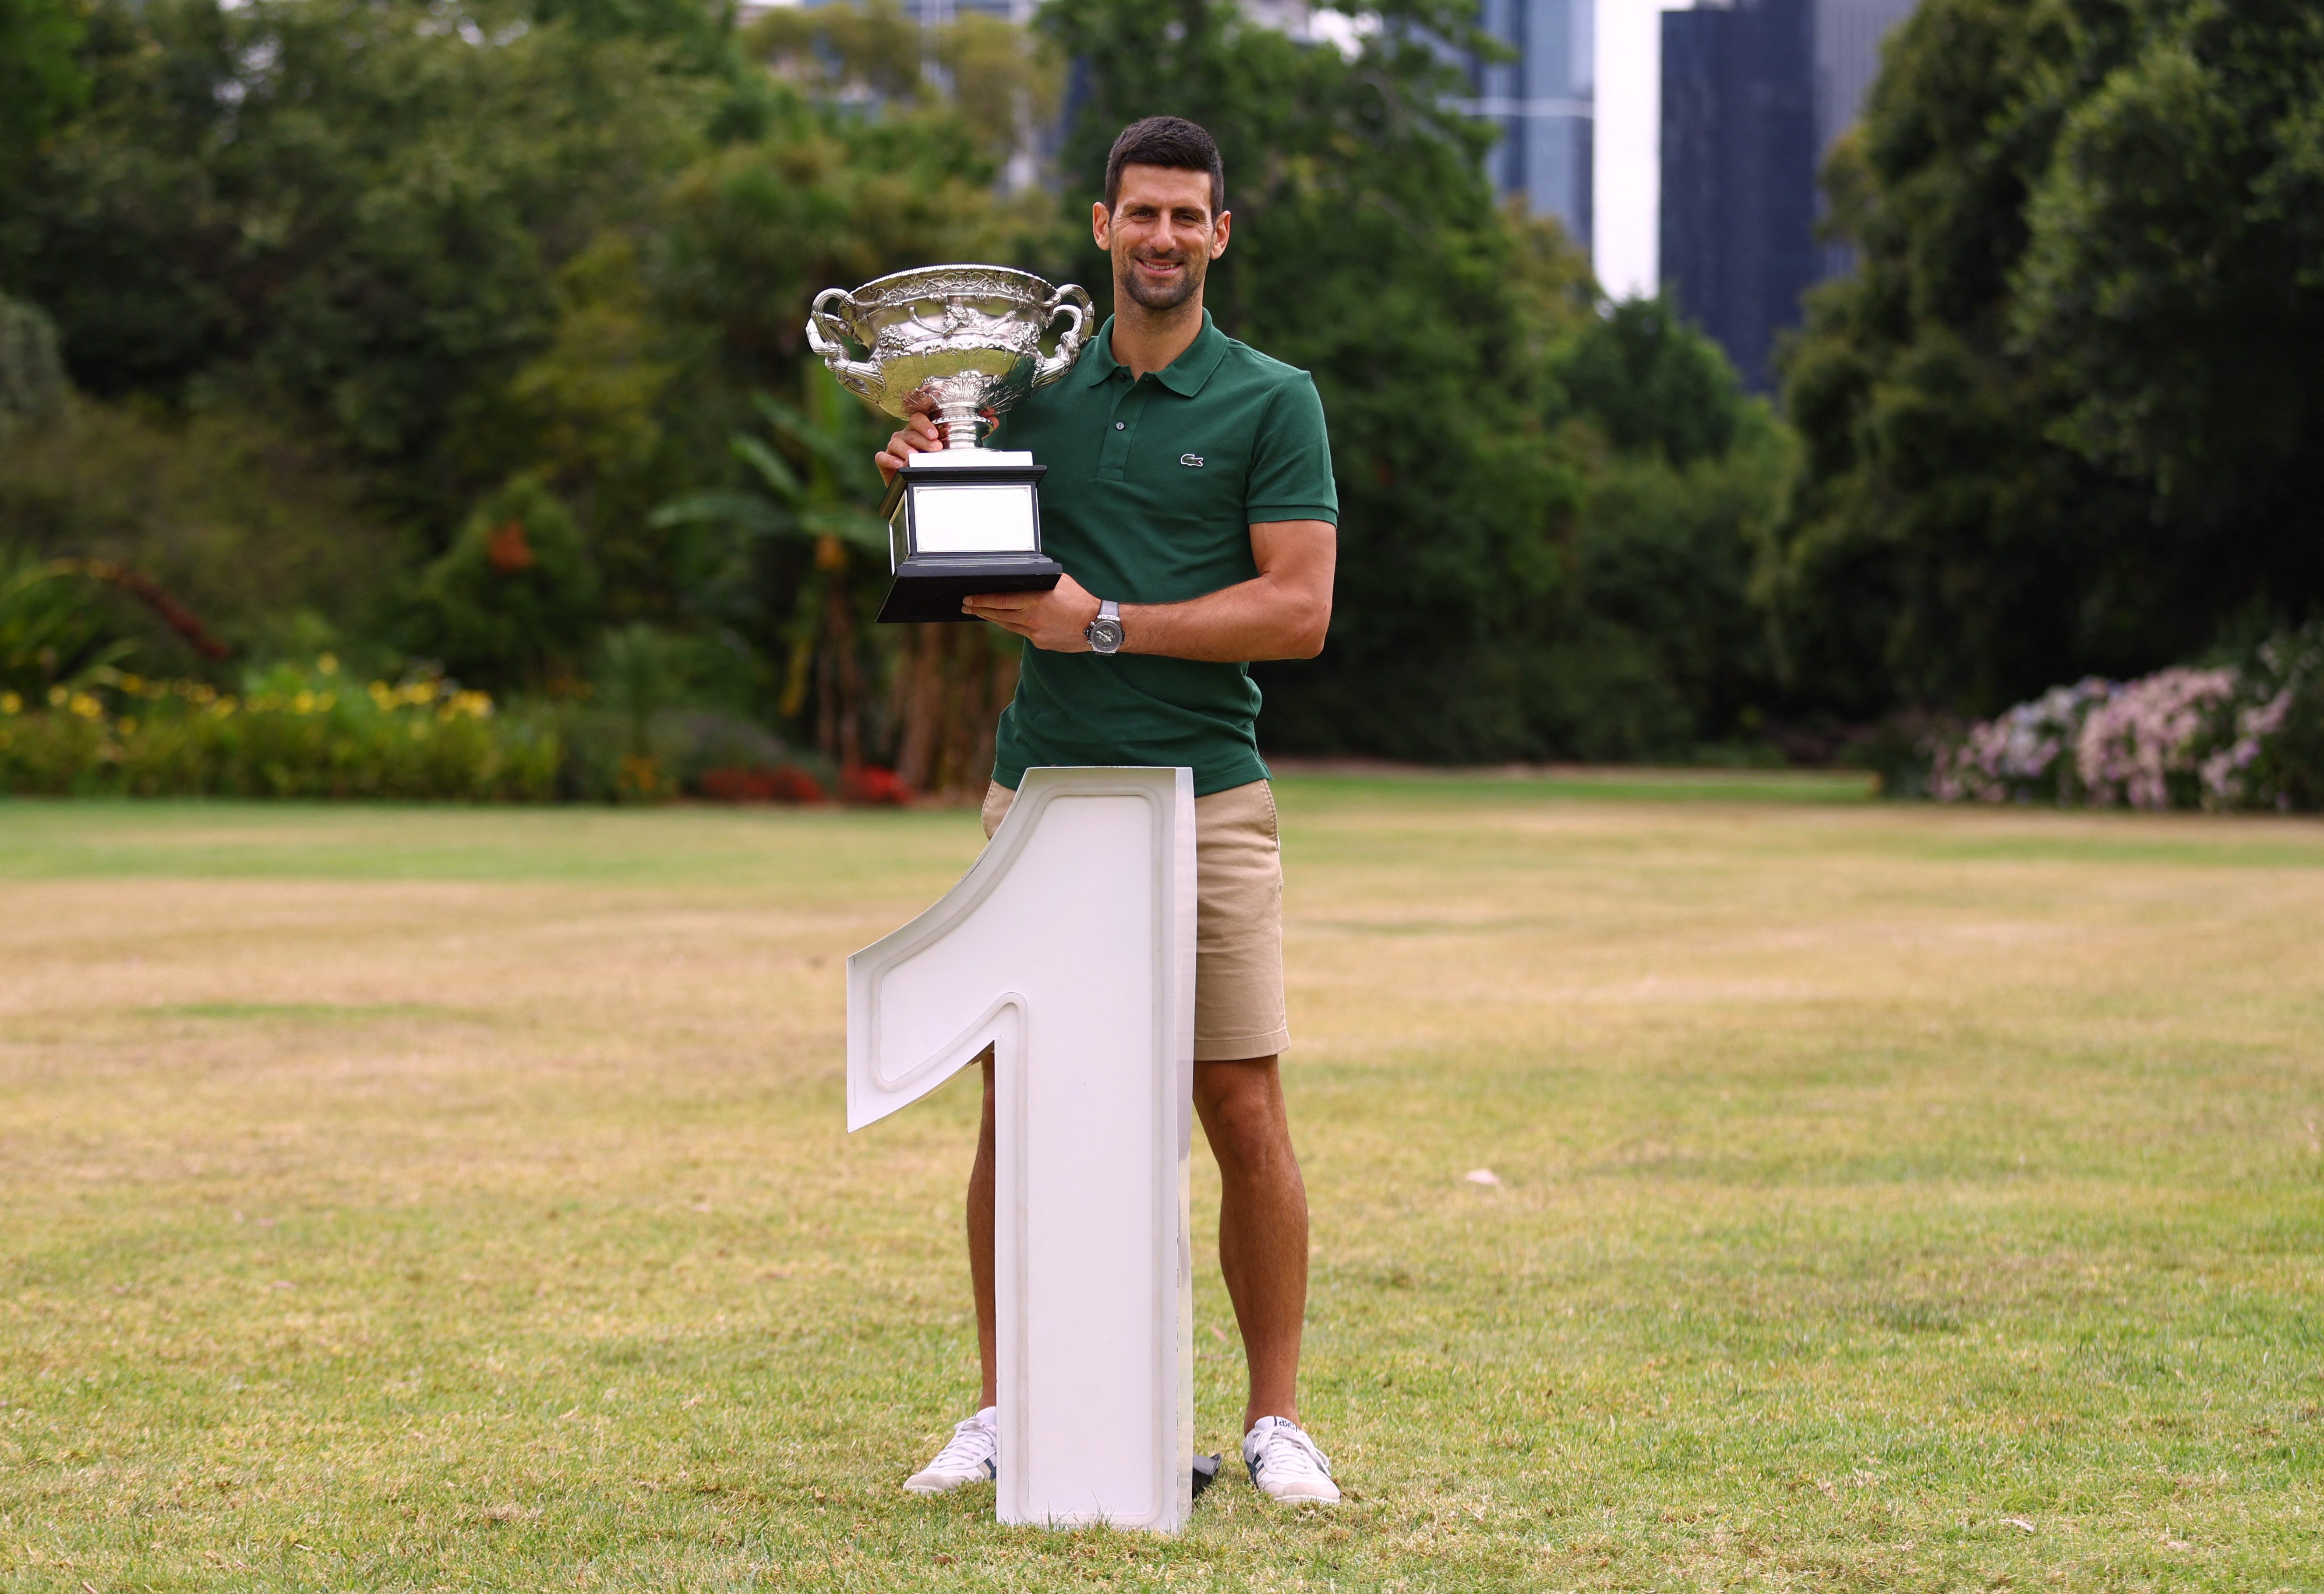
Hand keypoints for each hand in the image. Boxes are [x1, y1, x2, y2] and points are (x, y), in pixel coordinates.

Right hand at [875, 397, 945, 481]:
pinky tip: (899, 464)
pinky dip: (890, 460)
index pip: (917, 419)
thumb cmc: (925, 466)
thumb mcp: (935, 455)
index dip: (925, 425)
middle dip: (923, 440)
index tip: (935, 435)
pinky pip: (882, 457)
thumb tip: (951, 444)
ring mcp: (892, 447)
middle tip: (935, 448)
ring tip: (914, 456)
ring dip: (906, 449)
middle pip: (910, 433)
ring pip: (896, 443)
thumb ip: (941, 447)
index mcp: (916, 431)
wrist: (912, 484)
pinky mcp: (883, 460)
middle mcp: (903, 436)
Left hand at [963, 573, 1103, 651]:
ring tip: (980, 613)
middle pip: (998, 615)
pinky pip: (1022, 632)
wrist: (1097, 626)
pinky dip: (1014, 625)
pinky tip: (1008, 621)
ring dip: (992, 619)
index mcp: (1034, 601)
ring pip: (1008, 625)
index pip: (999, 601)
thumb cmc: (1079, 600)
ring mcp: (1035, 634)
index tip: (969, 599)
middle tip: (967, 607)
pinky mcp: (1040, 643)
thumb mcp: (1059, 582)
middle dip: (980, 610)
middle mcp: (1032, 619)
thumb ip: (1037, 581)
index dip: (981, 601)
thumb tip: (1022, 577)